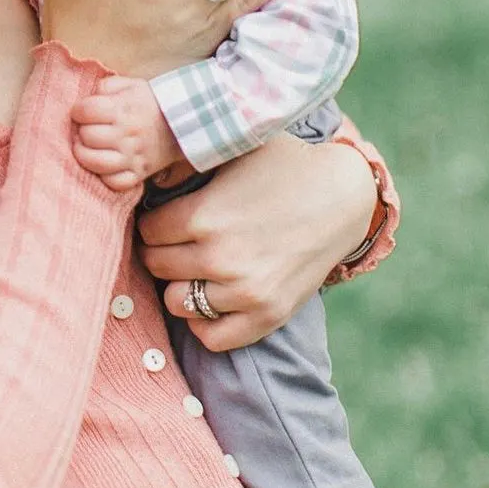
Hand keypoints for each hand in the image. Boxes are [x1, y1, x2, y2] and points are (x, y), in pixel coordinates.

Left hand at [70, 76, 180, 191]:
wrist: (183, 122)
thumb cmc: (149, 102)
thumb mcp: (129, 84)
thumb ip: (105, 87)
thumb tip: (85, 98)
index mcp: (123, 109)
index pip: (85, 111)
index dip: (78, 110)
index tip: (81, 112)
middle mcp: (127, 134)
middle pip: (87, 136)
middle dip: (81, 131)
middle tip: (86, 129)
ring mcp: (133, 157)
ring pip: (95, 163)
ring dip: (85, 155)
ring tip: (88, 148)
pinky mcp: (139, 174)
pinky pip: (114, 183)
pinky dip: (105, 176)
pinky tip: (104, 165)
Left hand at [137, 132, 375, 350]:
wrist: (342, 195)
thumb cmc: (282, 165)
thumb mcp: (230, 150)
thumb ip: (185, 164)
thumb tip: (147, 175)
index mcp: (203, 215)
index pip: (146, 231)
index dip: (152, 221)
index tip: (164, 217)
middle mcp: (219, 257)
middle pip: (156, 266)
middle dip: (161, 251)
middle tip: (177, 241)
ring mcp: (245, 291)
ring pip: (175, 302)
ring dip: (179, 284)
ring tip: (194, 266)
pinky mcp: (269, 315)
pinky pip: (212, 337)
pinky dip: (203, 321)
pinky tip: (211, 296)